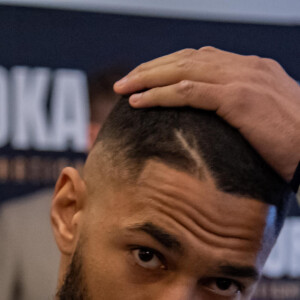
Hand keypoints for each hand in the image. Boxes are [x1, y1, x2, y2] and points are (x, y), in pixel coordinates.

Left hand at [114, 47, 299, 180]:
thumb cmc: (293, 138)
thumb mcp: (264, 112)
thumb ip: (239, 103)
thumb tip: (214, 112)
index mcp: (249, 67)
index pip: (198, 58)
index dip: (167, 66)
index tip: (145, 78)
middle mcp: (243, 66)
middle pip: (184, 58)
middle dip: (150, 69)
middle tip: (126, 80)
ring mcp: (241, 79)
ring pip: (182, 70)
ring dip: (148, 79)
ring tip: (125, 88)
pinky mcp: (239, 98)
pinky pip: (189, 92)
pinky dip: (161, 95)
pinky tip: (140, 101)